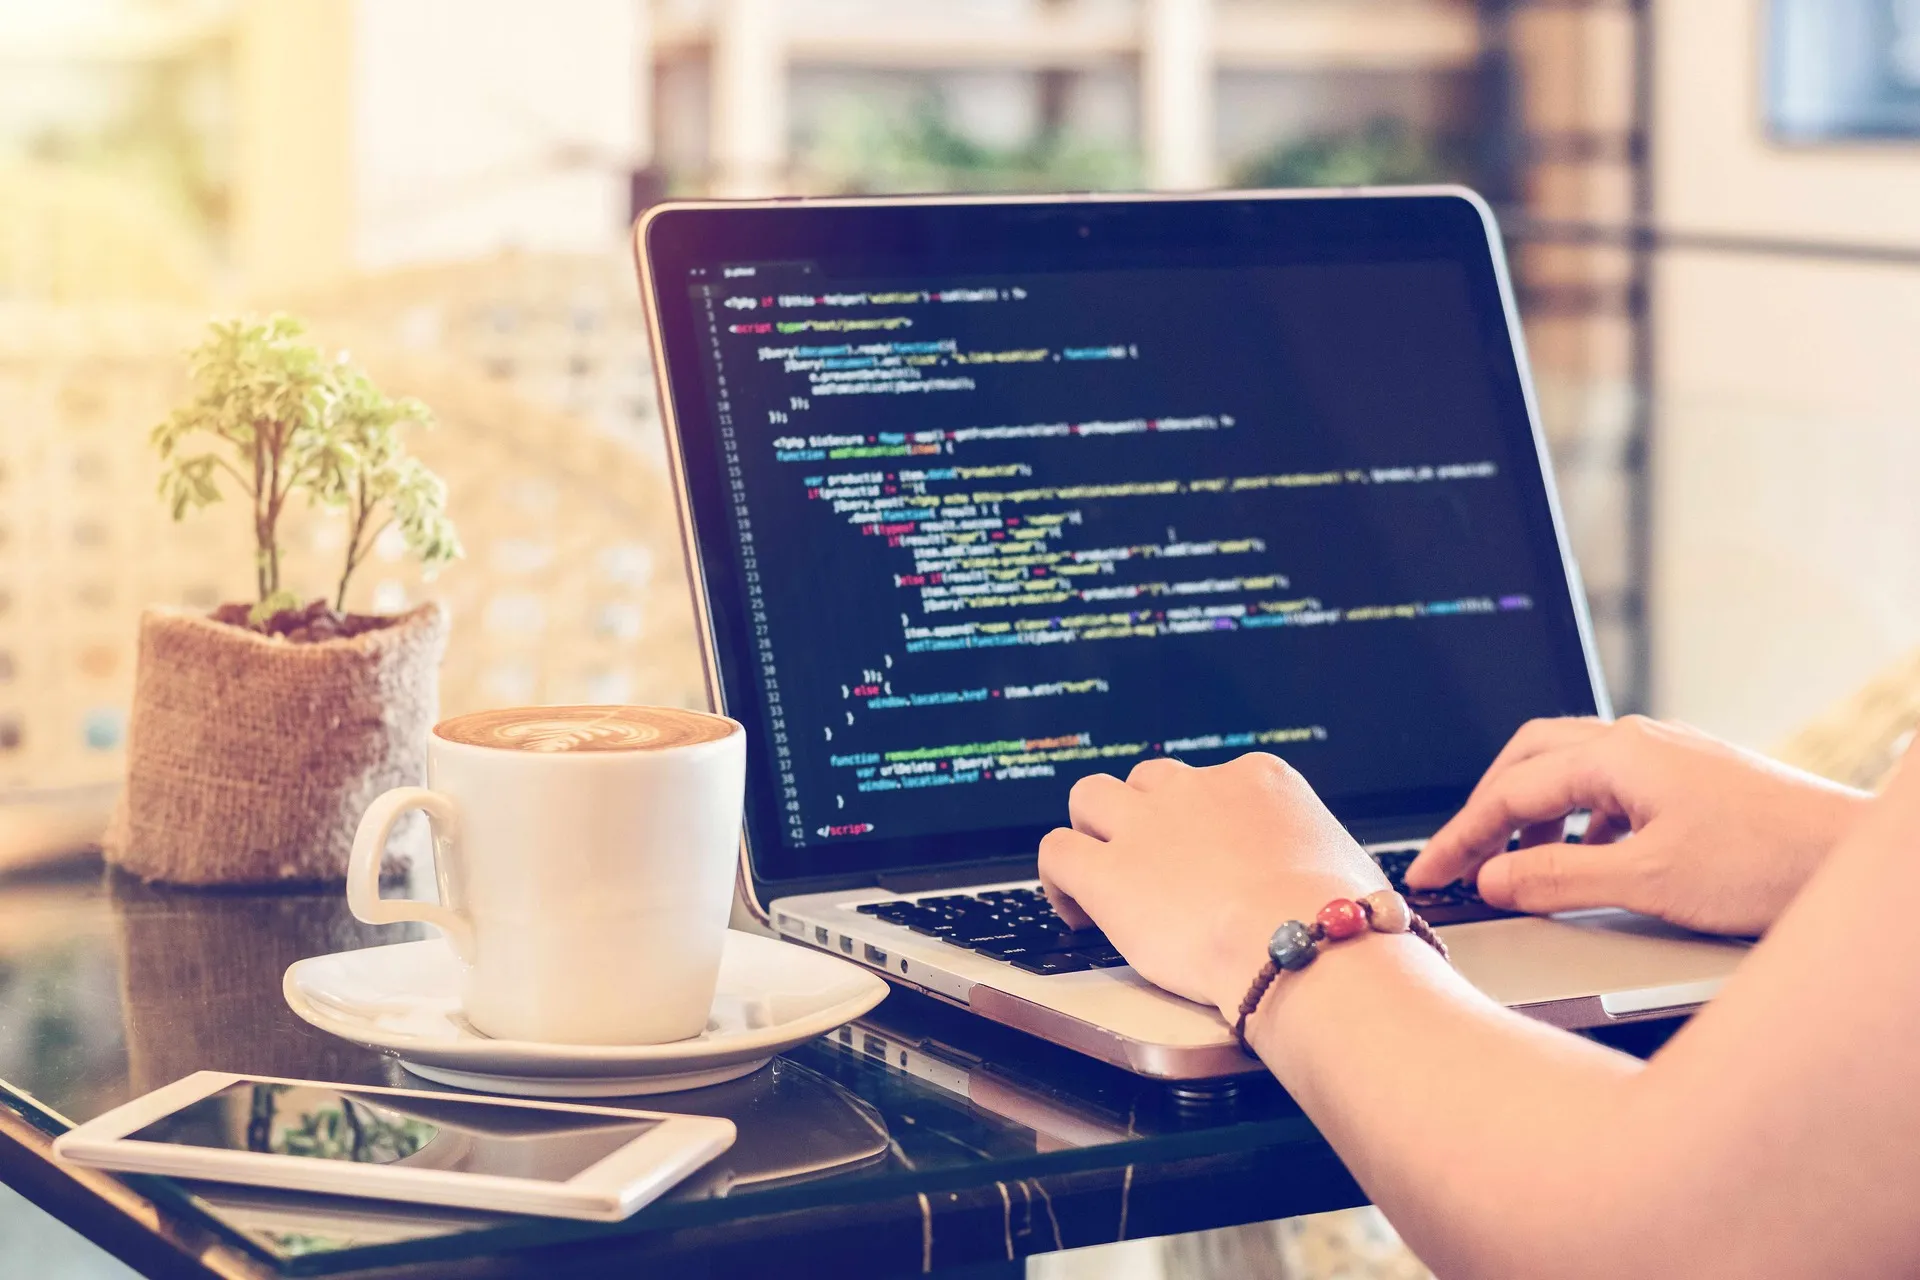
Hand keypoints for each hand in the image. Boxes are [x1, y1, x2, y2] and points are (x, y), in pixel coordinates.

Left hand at [1038, 753, 1390, 1020]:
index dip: (1199, 822)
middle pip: (1148, 781)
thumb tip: (1321, 877)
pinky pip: (1056, 852)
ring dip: (1092, 830)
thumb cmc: (1339, 920)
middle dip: (1144, 816)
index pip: (1211, 782)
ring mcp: (1147, 825)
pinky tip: (1074, 910)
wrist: (1306, 944)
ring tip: (1100, 875)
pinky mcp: (1107, 871)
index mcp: (1256, 780)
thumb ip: (1312, 856)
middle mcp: (1196, 789)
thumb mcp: (1343, 862)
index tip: (1202, 859)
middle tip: (1150, 864)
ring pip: (1090, 797)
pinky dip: (1058, 878)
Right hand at [1406, 715, 1868, 935]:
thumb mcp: (1646, 881)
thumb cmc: (1767, 863)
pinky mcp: (1689, 781)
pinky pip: (1609, 791)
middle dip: (1486, 809)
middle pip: (1528, 760)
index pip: (1509, 792)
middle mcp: (1637, 743)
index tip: (1431, 872)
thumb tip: (1494, 878)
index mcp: (1616, 756)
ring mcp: (1666, 758)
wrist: (1849, 859)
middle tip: (1460, 858)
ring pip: (1569, 773)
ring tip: (1519, 870)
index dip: (1461, 836)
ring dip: (1533, 818)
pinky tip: (1587, 863)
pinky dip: (1577, 824)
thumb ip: (1557, 879)